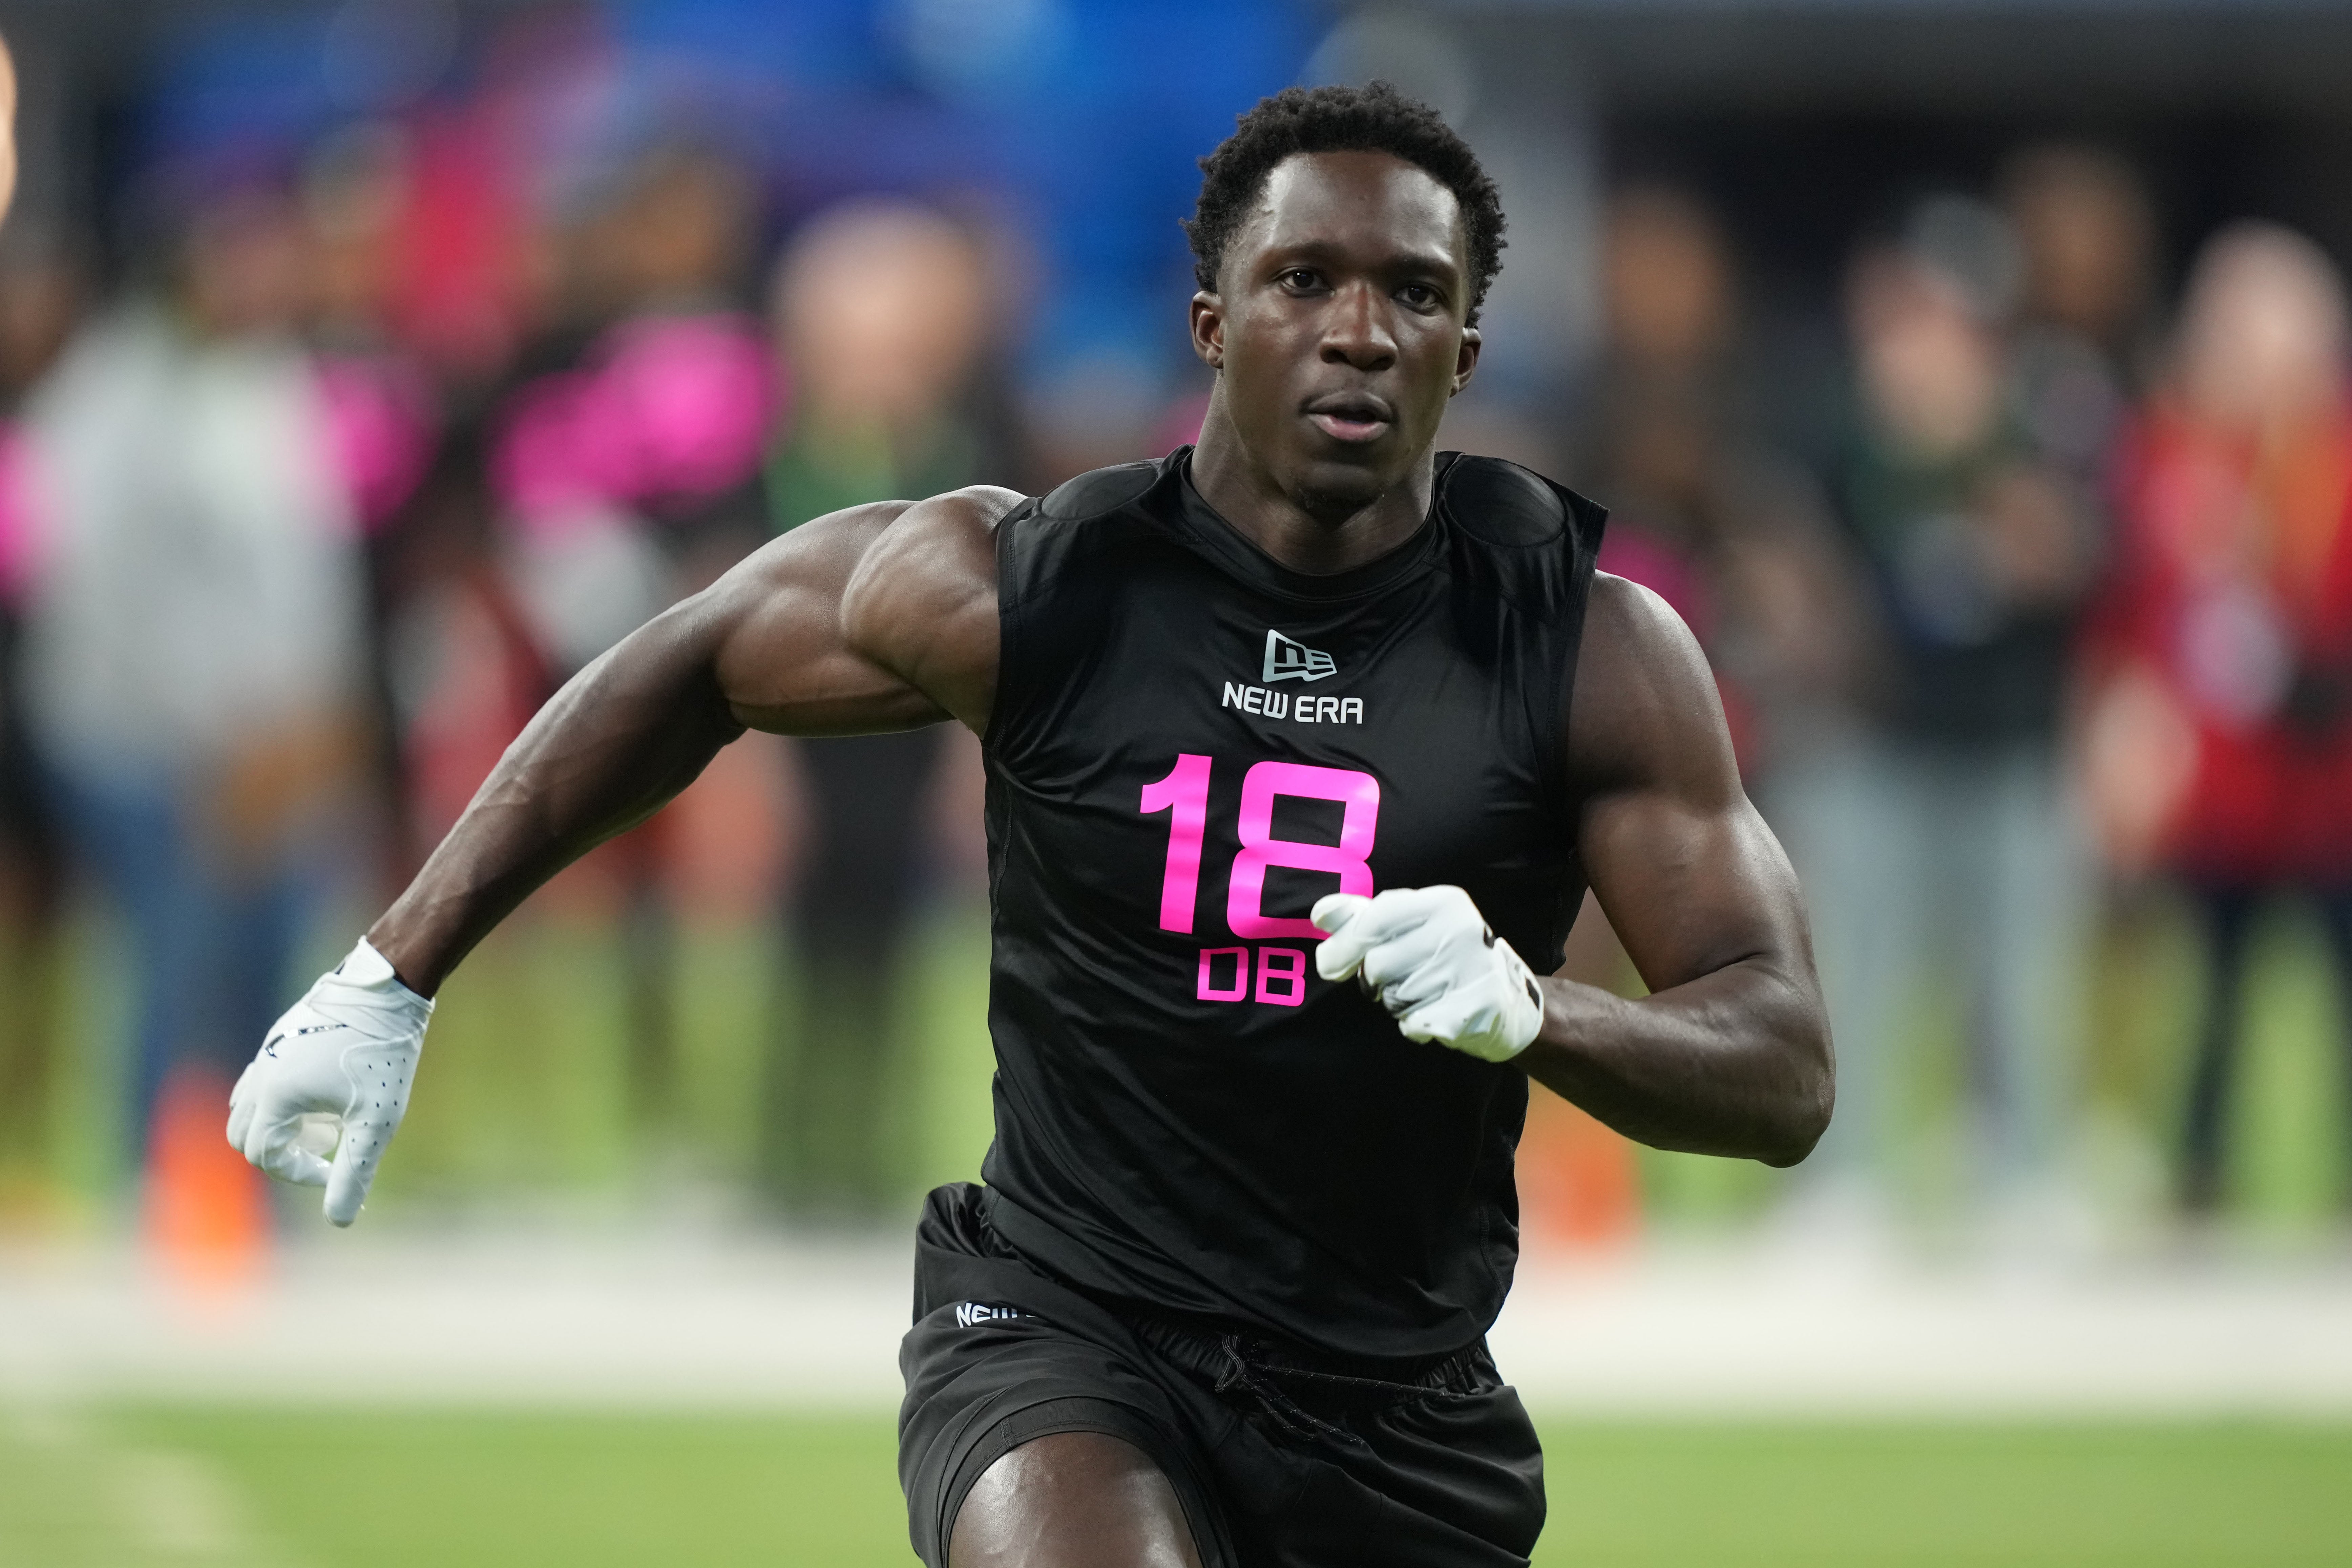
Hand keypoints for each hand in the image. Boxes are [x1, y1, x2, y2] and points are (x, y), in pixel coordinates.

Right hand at [227, 939, 431, 1225]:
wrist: (389, 988)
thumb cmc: (383, 1055)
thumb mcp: (375, 1122)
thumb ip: (354, 1172)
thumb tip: (341, 1221)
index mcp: (275, 1096)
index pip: (265, 1155)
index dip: (300, 1173)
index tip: (337, 1168)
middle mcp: (261, 1073)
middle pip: (243, 1134)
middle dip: (280, 1152)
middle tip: (328, 1148)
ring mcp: (268, 1051)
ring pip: (248, 1105)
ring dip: (279, 1126)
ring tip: (328, 1122)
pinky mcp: (282, 1036)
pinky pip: (262, 1078)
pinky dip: (282, 1099)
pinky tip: (327, 1094)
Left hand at [1312, 886, 1544, 1062]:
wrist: (1508, 1001)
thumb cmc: (1445, 959)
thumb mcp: (1410, 927)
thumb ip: (1363, 918)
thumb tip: (1320, 915)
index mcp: (1442, 902)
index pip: (1375, 919)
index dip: (1344, 945)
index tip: (1330, 966)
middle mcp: (1460, 929)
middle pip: (1376, 965)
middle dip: (1377, 981)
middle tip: (1403, 981)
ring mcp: (1472, 968)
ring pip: (1393, 998)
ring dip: (1399, 1005)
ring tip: (1427, 996)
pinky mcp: (1477, 1007)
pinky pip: (1415, 1024)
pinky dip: (1416, 1027)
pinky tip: (1436, 1016)